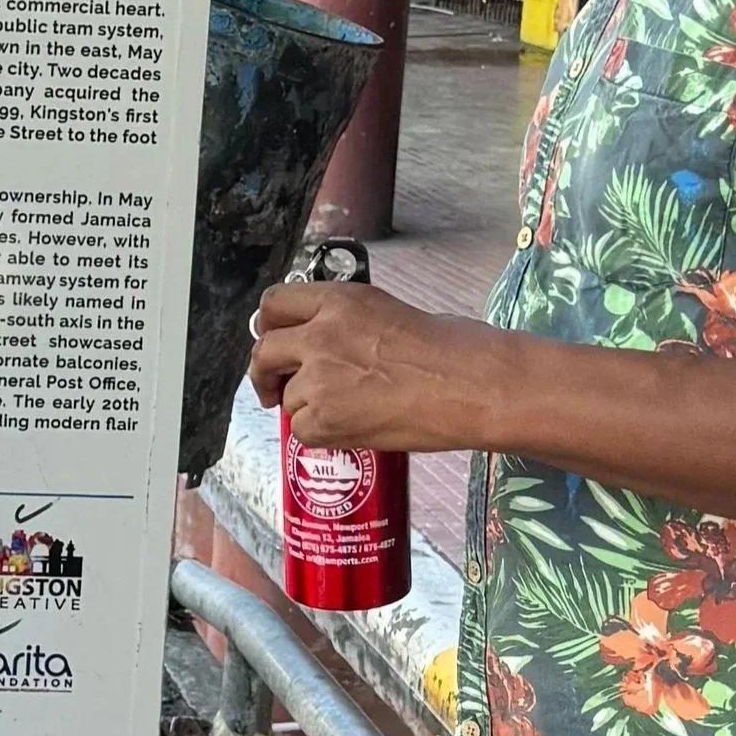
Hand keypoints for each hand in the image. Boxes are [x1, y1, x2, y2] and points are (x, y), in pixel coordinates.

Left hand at [248, 280, 501, 452]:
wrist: (470, 385)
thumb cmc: (449, 350)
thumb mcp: (385, 311)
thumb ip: (344, 322)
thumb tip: (322, 343)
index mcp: (338, 300)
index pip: (275, 304)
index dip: (269, 326)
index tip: (271, 339)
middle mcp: (320, 334)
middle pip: (264, 351)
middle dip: (265, 372)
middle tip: (274, 387)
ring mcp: (318, 376)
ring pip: (288, 397)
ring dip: (306, 407)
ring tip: (347, 411)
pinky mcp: (325, 417)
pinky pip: (302, 430)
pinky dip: (321, 435)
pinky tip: (352, 428)